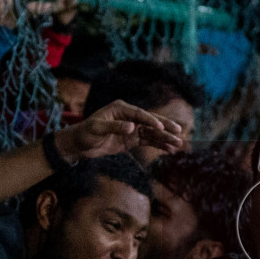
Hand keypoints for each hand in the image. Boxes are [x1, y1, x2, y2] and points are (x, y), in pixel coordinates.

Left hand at [53, 99, 184, 164]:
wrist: (80, 144)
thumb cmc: (86, 133)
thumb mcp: (97, 129)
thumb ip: (114, 127)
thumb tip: (131, 127)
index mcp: (121, 108)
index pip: (140, 114)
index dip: (151, 120)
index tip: (161, 127)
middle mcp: (129, 116)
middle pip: (151, 121)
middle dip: (165, 127)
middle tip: (179, 132)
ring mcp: (132, 128)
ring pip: (152, 133)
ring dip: (165, 138)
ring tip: (179, 144)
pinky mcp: (132, 139)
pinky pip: (148, 141)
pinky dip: (159, 145)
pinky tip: (169, 150)